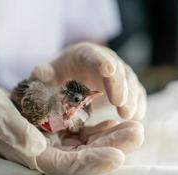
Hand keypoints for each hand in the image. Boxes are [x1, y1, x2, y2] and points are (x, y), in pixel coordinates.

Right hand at [0, 74, 142, 174]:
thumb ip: (10, 129)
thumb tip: (36, 146)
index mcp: (30, 154)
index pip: (66, 164)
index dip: (92, 161)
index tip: (118, 156)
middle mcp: (46, 150)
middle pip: (84, 155)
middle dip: (112, 147)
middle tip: (138, 134)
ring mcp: (53, 140)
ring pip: (88, 143)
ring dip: (112, 136)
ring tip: (136, 126)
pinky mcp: (56, 129)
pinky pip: (82, 131)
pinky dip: (100, 128)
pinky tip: (116, 121)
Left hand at [30, 42, 146, 119]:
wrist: (73, 79)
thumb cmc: (60, 76)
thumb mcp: (48, 75)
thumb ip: (42, 74)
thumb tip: (39, 74)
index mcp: (84, 54)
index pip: (93, 55)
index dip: (101, 62)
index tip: (108, 71)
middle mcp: (105, 61)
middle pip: (116, 69)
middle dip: (119, 86)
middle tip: (119, 104)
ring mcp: (118, 74)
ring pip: (130, 82)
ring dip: (131, 98)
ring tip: (129, 115)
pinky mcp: (126, 87)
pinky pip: (136, 93)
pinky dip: (138, 103)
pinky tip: (137, 116)